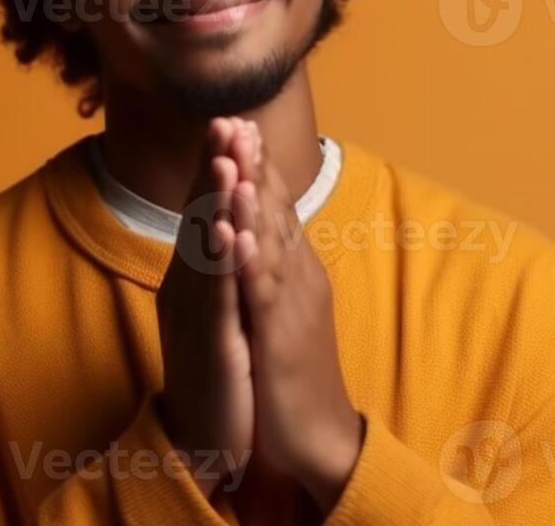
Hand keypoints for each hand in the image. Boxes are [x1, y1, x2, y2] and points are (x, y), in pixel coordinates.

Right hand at [154, 118, 254, 498]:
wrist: (203, 442)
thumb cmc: (216, 370)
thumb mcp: (217, 308)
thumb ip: (216, 264)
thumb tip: (224, 219)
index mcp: (195, 276)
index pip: (206, 209)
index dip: (217, 164)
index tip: (230, 119)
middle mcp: (189, 287)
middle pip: (201, 216)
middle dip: (214, 167)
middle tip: (223, 118)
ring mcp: (197, 316)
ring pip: (206, 249)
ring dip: (216, 203)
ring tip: (226, 160)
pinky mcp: (211, 345)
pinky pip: (217, 298)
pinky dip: (223, 263)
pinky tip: (232, 233)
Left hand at [228, 121, 363, 512]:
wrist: (318, 436)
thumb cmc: (295, 371)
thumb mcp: (284, 307)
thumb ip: (275, 266)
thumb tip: (262, 230)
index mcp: (295, 268)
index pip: (274, 206)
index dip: (256, 164)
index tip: (237, 122)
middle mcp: (299, 276)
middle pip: (273, 210)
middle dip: (252, 163)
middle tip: (235, 117)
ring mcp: (292, 304)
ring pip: (270, 241)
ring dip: (251, 196)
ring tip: (235, 156)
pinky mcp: (281, 337)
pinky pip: (263, 292)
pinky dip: (251, 259)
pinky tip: (238, 232)